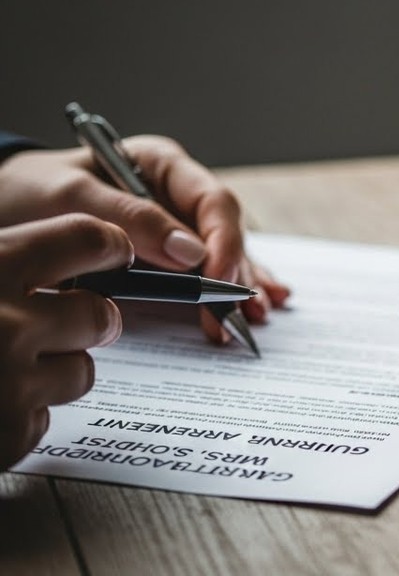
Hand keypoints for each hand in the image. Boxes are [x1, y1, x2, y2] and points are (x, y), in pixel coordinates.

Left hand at [0, 137, 289, 341]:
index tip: (217, 277)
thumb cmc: (32, 191)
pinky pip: (200, 275)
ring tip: (252, 319)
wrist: (1, 207)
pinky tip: (249, 313)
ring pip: (220, 256)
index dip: (223, 240)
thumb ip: (133, 220)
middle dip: (235, 273)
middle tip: (237, 312)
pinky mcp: (161, 258)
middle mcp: (176, 195)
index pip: (213, 201)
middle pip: (223, 233)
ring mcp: (173, 227)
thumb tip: (192, 254)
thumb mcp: (73, 197)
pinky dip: (221, 293)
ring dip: (237, 288)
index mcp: (164, 165)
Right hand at [0, 215, 132, 469]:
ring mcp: (10, 382)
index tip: (117, 251)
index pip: (87, 235)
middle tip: (53, 324)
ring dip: (52, 372)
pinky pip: (46, 417)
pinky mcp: (11, 433)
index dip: (110, 246)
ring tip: (0, 371)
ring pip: (81, 369)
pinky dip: (21, 414)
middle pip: (100, 313)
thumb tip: (96, 251)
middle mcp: (4, 321)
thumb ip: (9, 266)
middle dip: (88, 321)